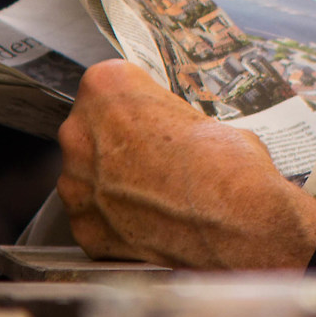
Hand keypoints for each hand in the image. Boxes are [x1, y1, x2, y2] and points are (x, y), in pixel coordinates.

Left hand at [55, 60, 315, 268]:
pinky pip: (95, 221)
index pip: (108, 86)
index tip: (152, 119)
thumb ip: (172, 123)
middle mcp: (79, 133)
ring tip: (155, 198)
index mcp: (107, 89)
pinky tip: (149, 226)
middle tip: (155, 161)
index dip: (135, 105)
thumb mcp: (207, 120)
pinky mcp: (84, 230)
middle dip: (117, 145)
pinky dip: (115, 225)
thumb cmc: (229, 167)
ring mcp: (76, 186)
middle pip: (90, 131)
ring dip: (112, 186)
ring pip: (87, 179)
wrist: (239, 226)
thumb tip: (176, 139)